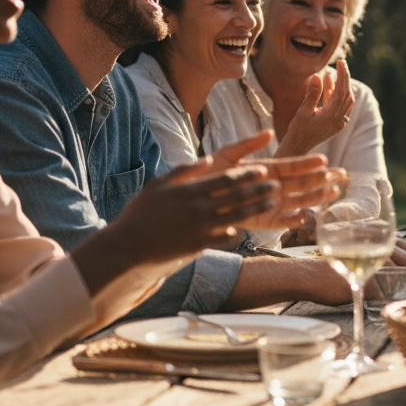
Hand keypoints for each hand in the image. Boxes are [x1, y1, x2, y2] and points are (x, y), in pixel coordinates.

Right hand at [110, 162, 278, 263]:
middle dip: (259, 189)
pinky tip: (246, 228)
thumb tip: (208, 159)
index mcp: (191, 191)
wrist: (128, 247)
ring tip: (272, 203)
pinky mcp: (199, 245)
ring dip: (257, 208)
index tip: (262, 170)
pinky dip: (236, 231)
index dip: (246, 175)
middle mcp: (200, 208)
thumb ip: (184, 171)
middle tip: (277, 185)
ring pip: (236, 216)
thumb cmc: (140, 214)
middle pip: (237, 197)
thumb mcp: (158, 184)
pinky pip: (224, 237)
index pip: (226, 179)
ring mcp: (201, 228)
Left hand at [200, 131, 344, 229]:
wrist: (193, 198)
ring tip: (333, 192)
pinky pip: (281, 222)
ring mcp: (269, 204)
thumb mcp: (227, 153)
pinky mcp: (261, 221)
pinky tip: (305, 214)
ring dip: (315, 197)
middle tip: (341, 174)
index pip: (292, 165)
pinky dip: (293, 219)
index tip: (324, 158)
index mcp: (267, 169)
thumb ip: (248, 144)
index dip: (308, 163)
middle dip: (322, 179)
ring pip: (298, 201)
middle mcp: (272, 187)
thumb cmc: (209, 174)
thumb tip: (270, 132)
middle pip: (302, 183)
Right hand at [277, 60, 355, 156]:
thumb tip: (318, 76)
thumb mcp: (303, 110)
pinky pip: (343, 107)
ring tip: (330, 76)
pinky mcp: (337, 125)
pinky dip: (339, 96)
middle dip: (344, 78)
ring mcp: (340, 123)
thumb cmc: (297, 130)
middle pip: (348, 94)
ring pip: (347, 101)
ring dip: (342, 87)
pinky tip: (329, 88)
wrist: (298, 148)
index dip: (342, 74)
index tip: (340, 62)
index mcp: (332, 115)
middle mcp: (339, 119)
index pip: (342, 90)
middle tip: (339, 65)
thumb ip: (313, 93)